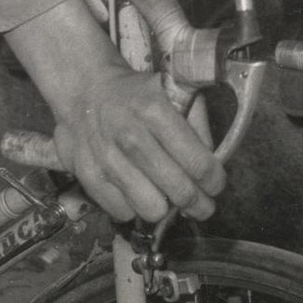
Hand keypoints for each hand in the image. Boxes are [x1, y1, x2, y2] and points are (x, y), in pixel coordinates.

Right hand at [5, 0, 224, 223]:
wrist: (86, 89)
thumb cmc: (137, 94)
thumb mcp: (174, 92)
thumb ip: (197, 124)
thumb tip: (212, 164)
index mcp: (156, 111)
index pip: (198, 163)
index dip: (214, 182)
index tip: (216, 186)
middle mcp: (131, 136)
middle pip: (179, 192)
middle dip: (198, 204)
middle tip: (203, 205)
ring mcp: (107, 159)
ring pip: (152, 210)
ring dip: (164, 207)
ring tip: (166, 195)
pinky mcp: (87, 177)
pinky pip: (123, 213)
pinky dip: (133, 207)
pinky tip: (137, 190)